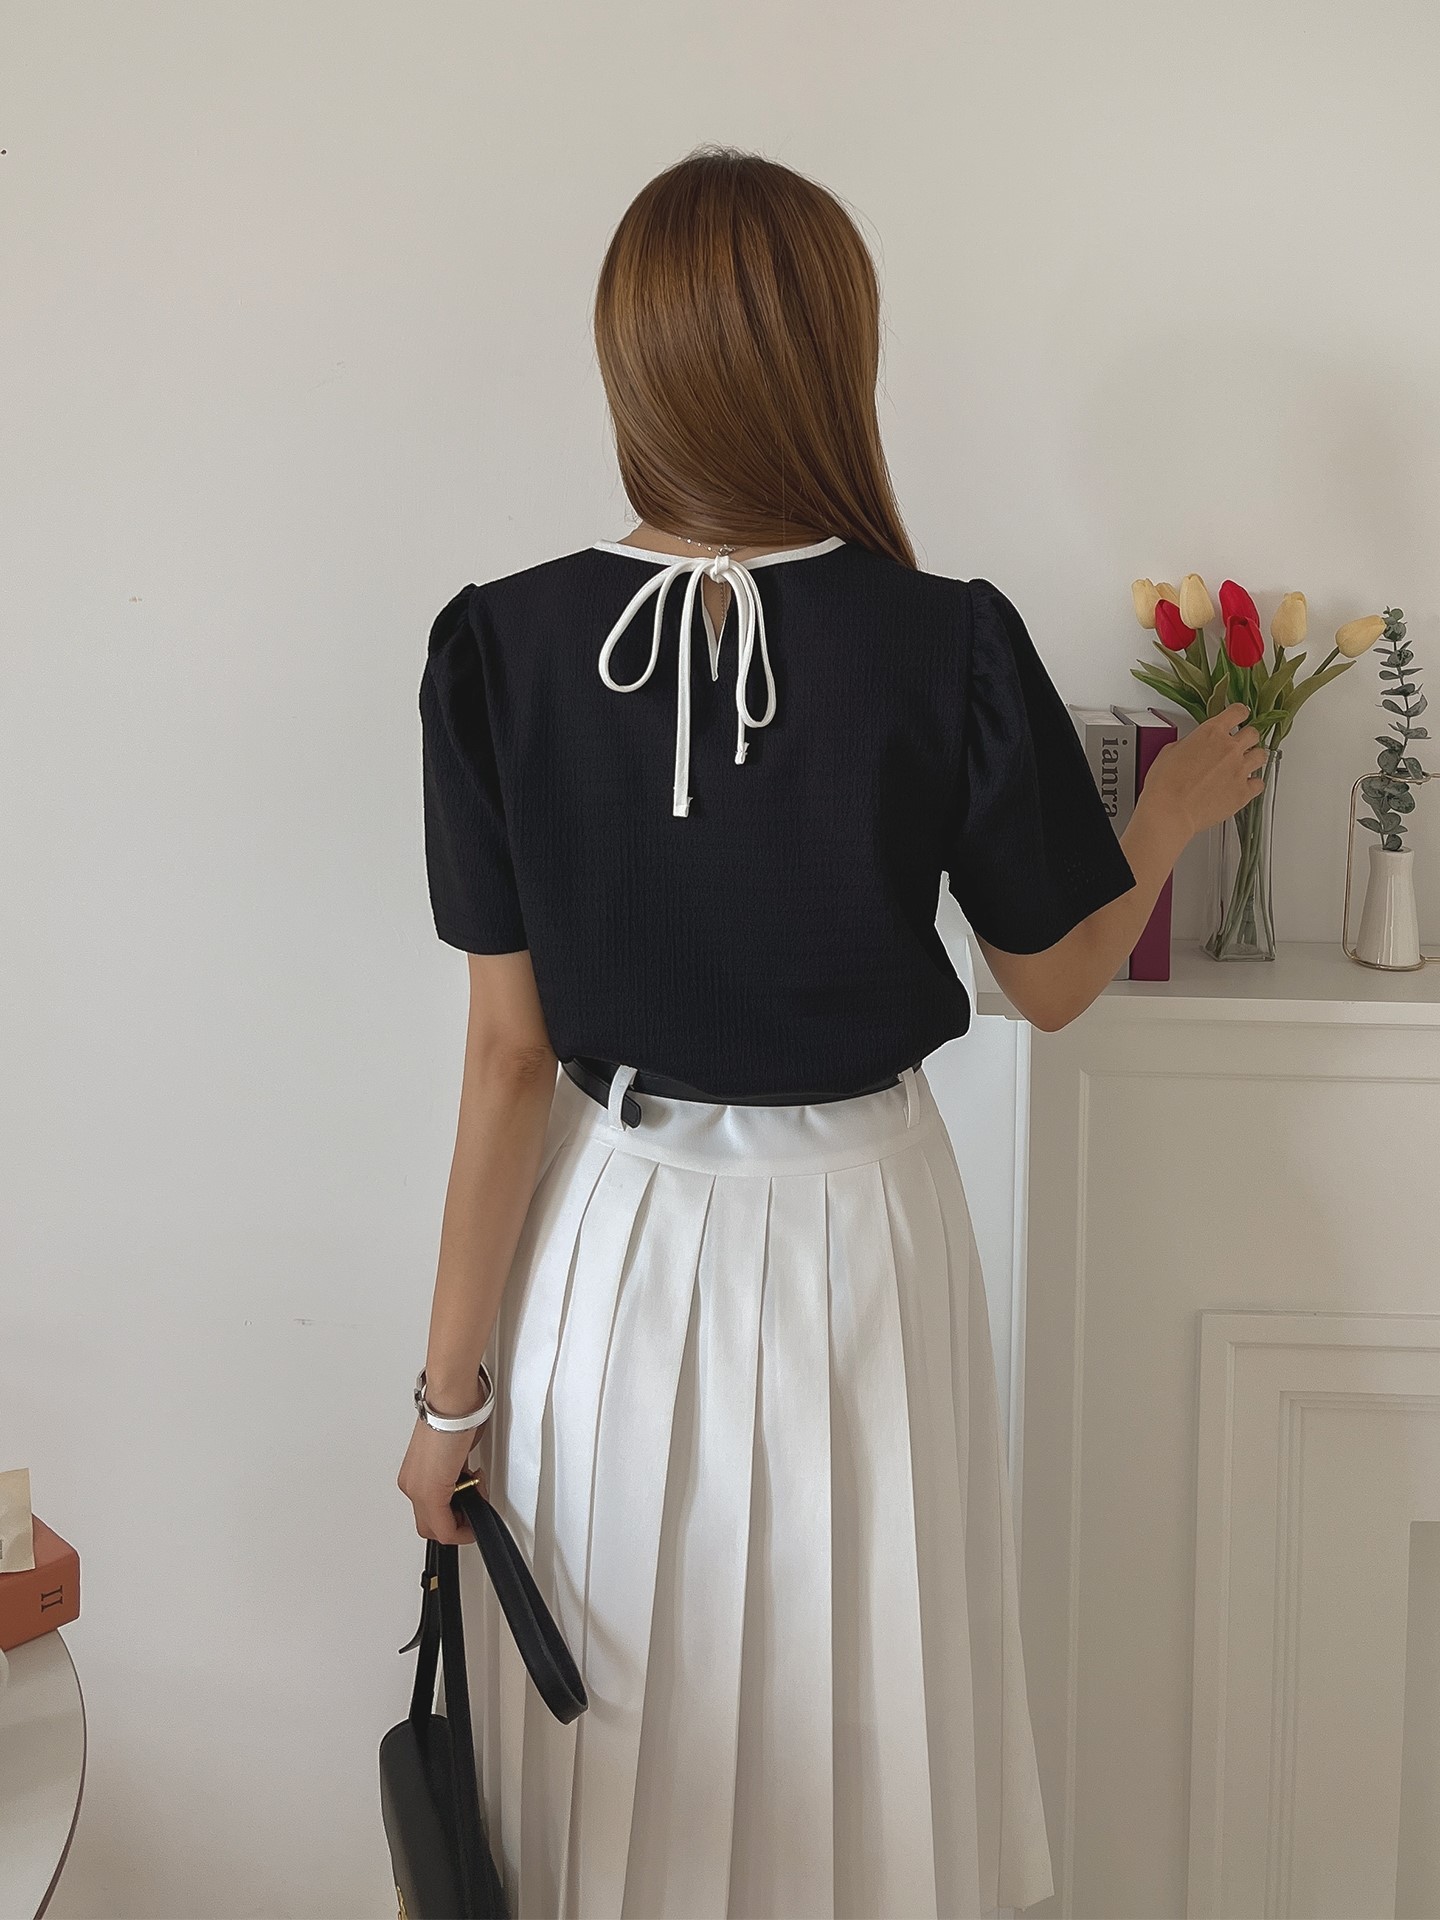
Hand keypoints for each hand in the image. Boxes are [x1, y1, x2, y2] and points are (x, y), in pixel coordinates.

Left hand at [397, 1415, 490, 1544]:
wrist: (452, 1401)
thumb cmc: (454, 1413)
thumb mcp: (454, 1451)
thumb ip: (455, 1472)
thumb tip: (465, 1478)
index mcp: (415, 1475)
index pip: (430, 1515)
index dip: (455, 1516)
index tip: (471, 1501)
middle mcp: (411, 1485)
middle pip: (431, 1528)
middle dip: (458, 1523)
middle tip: (474, 1505)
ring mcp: (417, 1490)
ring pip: (437, 1528)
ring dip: (462, 1519)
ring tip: (477, 1492)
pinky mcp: (430, 1492)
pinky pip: (445, 1527)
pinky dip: (465, 1520)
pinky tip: (477, 1494)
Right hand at [1143, 703, 1269, 842]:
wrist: (1170, 811)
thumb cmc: (1165, 785)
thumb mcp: (1170, 752)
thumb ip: (1189, 744)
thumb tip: (1193, 747)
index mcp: (1210, 733)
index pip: (1236, 712)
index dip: (1239, 713)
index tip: (1239, 716)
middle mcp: (1229, 748)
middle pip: (1253, 733)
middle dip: (1247, 737)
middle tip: (1240, 743)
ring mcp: (1239, 770)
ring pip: (1261, 755)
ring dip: (1253, 758)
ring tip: (1245, 764)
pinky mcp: (1243, 792)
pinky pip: (1259, 784)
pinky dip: (1253, 784)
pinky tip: (1245, 785)